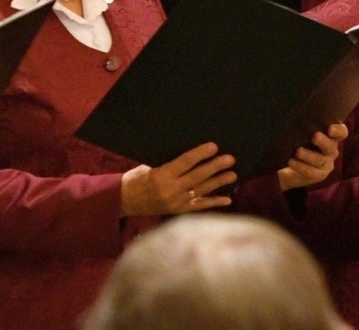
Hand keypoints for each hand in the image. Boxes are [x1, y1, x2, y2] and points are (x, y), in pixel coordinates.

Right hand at [120, 143, 235, 216]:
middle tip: (230, 159)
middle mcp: (171, 190)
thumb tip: (192, 154)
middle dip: (215, 167)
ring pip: (201, 191)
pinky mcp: (179, 211)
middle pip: (197, 177)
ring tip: (233, 174)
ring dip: (219, 182)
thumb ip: (170, 163)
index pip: (185, 162)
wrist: (125, 201)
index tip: (214, 146)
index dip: (200, 154)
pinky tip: (228, 199)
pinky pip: (200, 207)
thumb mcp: (149, 166)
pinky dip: (214, 203)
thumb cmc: (137, 179)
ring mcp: (176, 202)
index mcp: (161, 175)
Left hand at [276, 124, 346, 192]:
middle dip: (323, 141)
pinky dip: (300, 166)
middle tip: (314, 136)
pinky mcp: (319, 175)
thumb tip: (295, 112)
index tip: (330, 128)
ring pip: (319, 159)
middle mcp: (331, 149)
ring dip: (308, 155)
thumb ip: (305, 124)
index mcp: (331, 136)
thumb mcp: (302, 130)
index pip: (341, 132)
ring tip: (298, 151)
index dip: (338, 130)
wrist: (290, 163)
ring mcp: (327, 163)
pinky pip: (311, 172)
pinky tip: (291, 161)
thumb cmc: (298, 139)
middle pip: (330, 146)